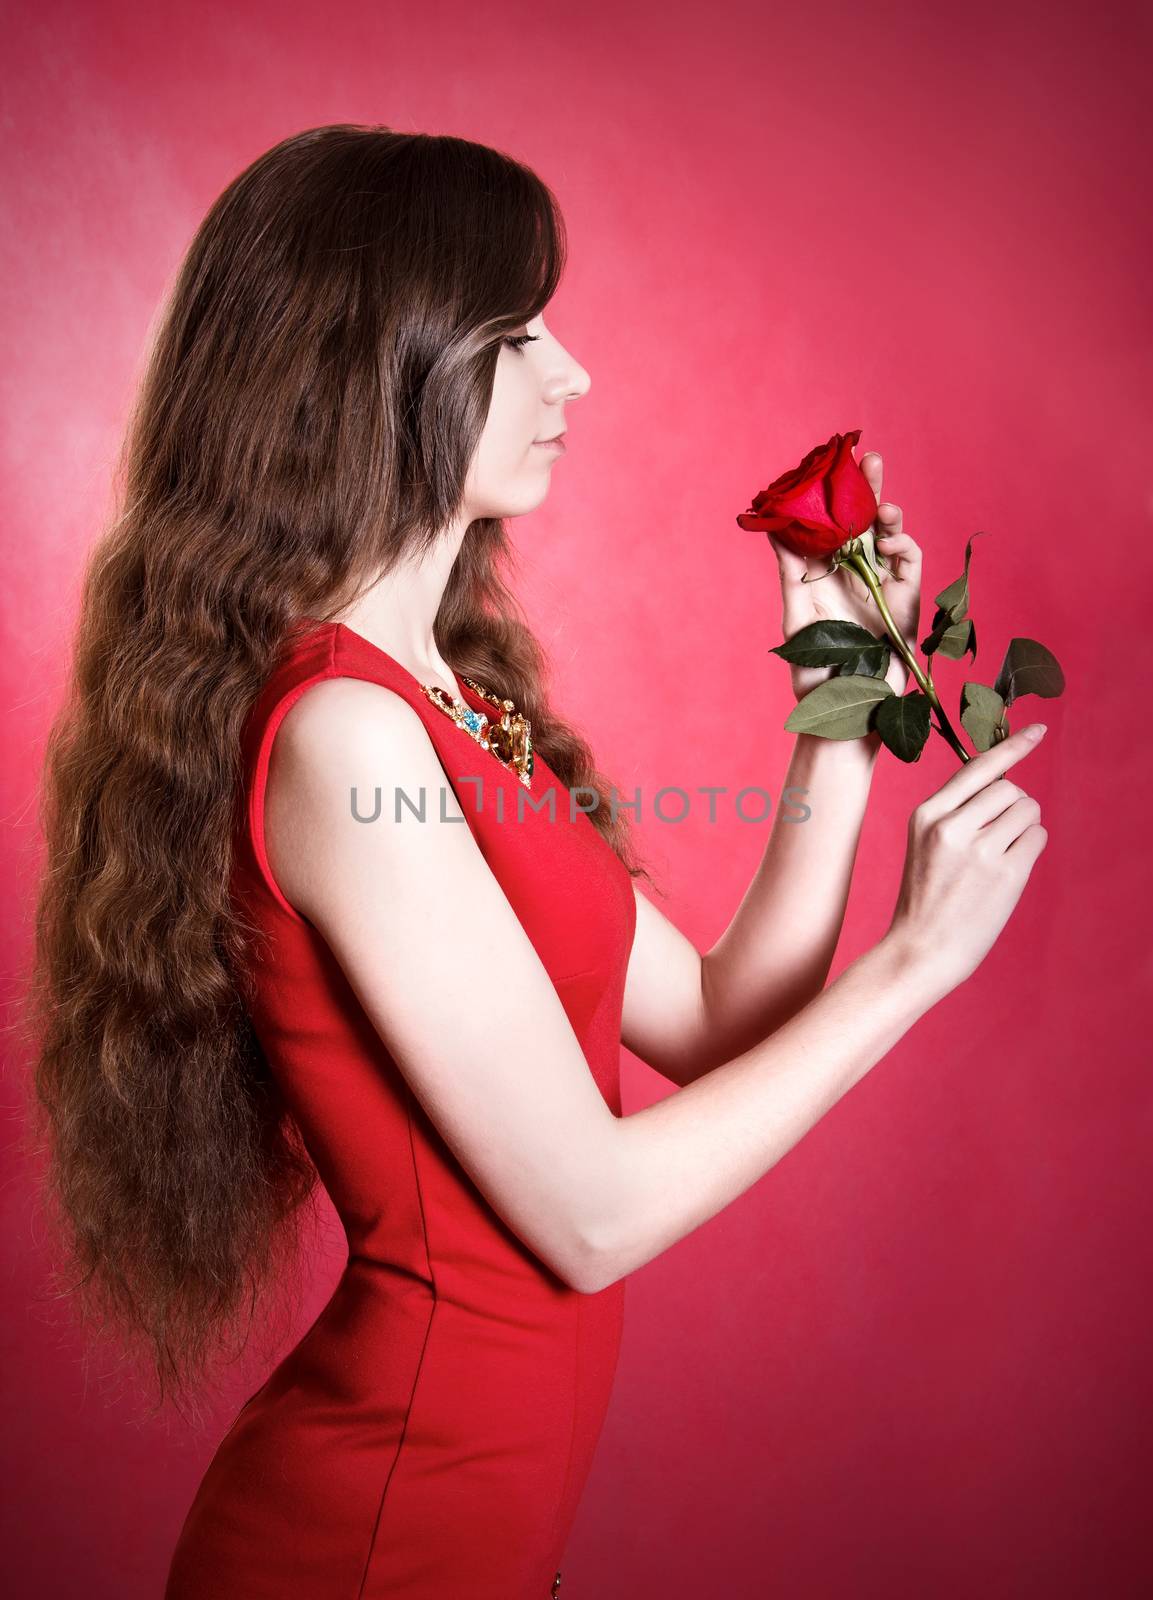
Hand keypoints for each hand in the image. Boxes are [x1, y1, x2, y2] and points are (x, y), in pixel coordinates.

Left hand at [768, 452, 922, 704]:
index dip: (833, 493)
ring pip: (889, 536)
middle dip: (868, 488)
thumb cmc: (813, 674)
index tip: (829, 461)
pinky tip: (891, 544)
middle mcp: (855, 573)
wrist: (844, 714)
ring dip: (888, 514)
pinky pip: (910, 563)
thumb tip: (771, 524)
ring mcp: (883, 585)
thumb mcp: (795, 615)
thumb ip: (790, 569)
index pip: (831, 522)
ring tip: (882, 506)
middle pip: (864, 520)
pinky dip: (904, 547)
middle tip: (868, 456)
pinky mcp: (907, 601)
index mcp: (825, 572)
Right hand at [885, 723, 1048, 995]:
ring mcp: (979, 851)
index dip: (1013, 745)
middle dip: (1015, 805)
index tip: (1039, 730)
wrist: (920, 950)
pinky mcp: (1005, 874)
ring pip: (1027, 809)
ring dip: (1024, 825)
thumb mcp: (925, 843)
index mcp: (926, 815)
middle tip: (999, 835)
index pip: (978, 767)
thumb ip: (958, 811)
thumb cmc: (927, 896)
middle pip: (1010, 789)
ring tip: (1001, 854)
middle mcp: (951, 826)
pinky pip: (1037, 837)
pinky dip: (1030, 846)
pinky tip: (1010, 868)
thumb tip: (1009, 785)